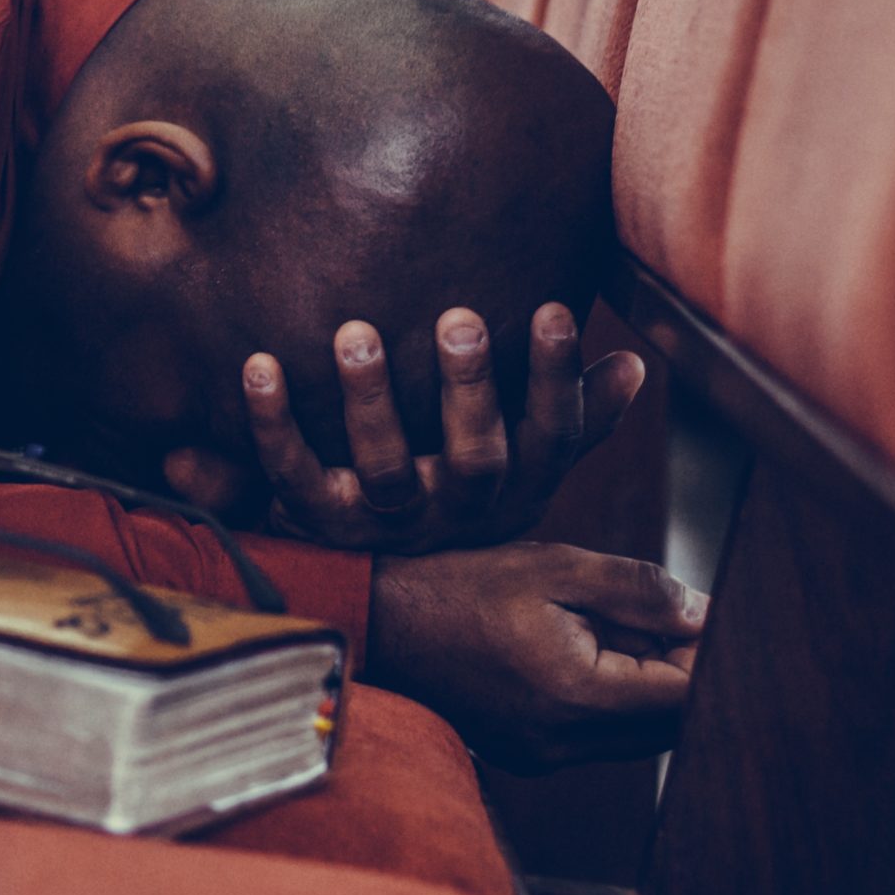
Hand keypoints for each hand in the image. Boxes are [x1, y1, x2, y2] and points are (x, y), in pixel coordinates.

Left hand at [172, 304, 644, 553]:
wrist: (382, 585)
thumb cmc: (463, 489)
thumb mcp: (528, 464)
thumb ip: (577, 416)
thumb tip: (636, 364)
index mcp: (513, 487)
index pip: (551, 436)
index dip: (556, 379)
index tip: (554, 310)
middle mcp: (456, 509)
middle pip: (475, 457)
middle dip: (470, 388)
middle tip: (461, 319)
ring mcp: (387, 519)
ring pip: (385, 466)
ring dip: (370, 399)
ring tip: (356, 333)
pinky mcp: (320, 520)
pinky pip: (292, 473)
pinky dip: (271, 421)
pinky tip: (258, 363)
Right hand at [365, 541, 703, 771]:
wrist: (376, 625)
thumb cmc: (458, 587)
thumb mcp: (554, 567)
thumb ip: (638, 590)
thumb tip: (705, 614)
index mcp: (574, 694)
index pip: (686, 698)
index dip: (708, 656)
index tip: (699, 616)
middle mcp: (562, 742)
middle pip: (669, 725)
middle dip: (680, 671)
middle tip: (657, 616)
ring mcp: (543, 757)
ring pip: (637, 735)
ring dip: (645, 687)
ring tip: (606, 629)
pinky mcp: (528, 757)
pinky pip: (598, 738)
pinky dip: (609, 699)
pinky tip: (577, 651)